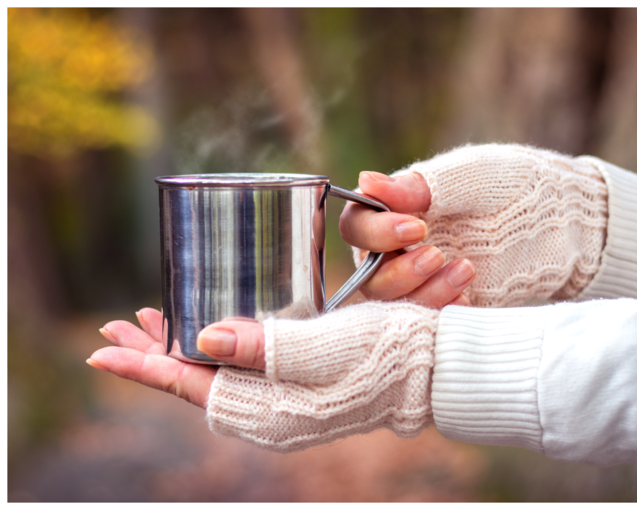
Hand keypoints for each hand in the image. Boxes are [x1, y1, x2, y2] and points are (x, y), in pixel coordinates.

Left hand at [89, 301, 440, 451]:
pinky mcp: (299, 379)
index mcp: (269, 411)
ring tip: (152, 323)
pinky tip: (212, 323)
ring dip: (183, 345)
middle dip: (154, 354)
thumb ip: (263, 346)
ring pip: (217, 371)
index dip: (146, 366)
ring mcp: (284, 396)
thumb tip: (203, 337)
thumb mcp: (324, 347)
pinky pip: (242, 364)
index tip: (105, 348)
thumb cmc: (383, 356)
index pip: (192, 387)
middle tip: (120, 326)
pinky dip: (218, 341)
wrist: (432, 367)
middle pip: (196, 380)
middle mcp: (270, 411)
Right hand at [341, 144, 608, 306]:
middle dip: (400, 271)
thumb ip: (416, 186)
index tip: (417, 226)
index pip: (357, 228)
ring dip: (422, 293)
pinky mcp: (446, 307)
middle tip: (439, 255)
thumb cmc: (513, 185)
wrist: (564, 221)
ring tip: (466, 270)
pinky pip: (425, 322)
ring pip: (393, 305)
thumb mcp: (467, 177)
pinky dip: (441, 313)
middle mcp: (399, 251)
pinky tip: (469, 298)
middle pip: (368, 275)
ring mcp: (422, 283)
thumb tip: (364, 181)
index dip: (376, 233)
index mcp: (396, 213)